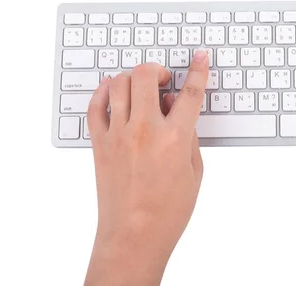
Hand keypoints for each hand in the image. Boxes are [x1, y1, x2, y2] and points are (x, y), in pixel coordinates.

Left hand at [83, 50, 209, 285]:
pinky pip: (95, 105)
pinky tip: (113, 91)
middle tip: (164, 79)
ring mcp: (118, 135)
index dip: (198, 71)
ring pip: (119, 84)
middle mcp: (144, 131)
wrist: (134, 235)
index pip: (190, 93)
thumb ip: (189, 137)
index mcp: (175, 138)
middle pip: (146, 77)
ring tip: (141, 87)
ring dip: (132, 77)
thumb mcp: (194, 172)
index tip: (200, 59)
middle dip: (158, 69)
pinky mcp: (99, 143)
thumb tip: (180, 113)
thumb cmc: (168, 211)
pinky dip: (103, 92)